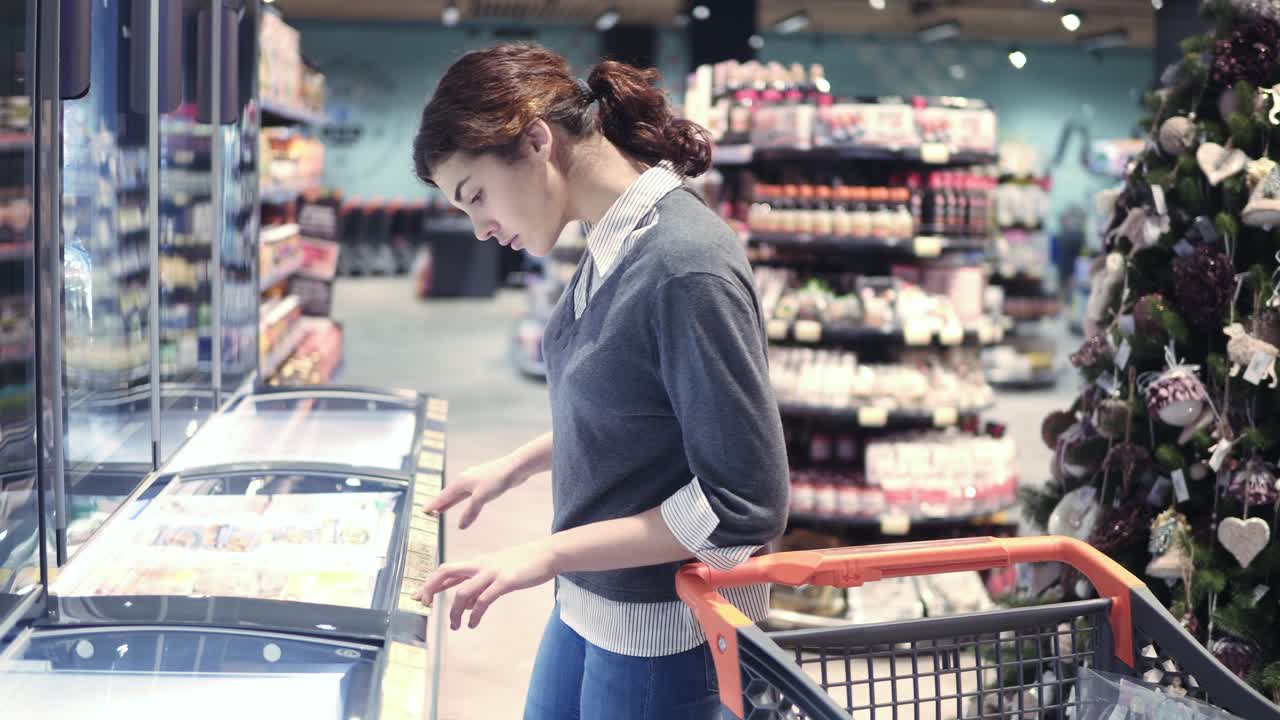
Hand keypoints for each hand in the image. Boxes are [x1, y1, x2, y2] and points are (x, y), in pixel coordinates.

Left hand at [411, 538, 556, 629]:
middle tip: (424, 604)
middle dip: (430, 587)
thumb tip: (464, 605)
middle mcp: (480, 565)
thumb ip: (480, 585)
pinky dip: (475, 615)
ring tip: (455, 626)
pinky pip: (483, 600)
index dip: (431, 582)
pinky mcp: (505, 581)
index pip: (448, 570)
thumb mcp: (498, 571)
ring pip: (462, 592)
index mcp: (478, 562)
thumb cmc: (525, 563)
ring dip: (454, 612)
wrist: (548, 554)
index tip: (418, 595)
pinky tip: (473, 624)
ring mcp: (492, 572)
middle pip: (446, 572)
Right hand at [424, 454, 521, 529]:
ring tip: (442, 509)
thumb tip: (461, 526)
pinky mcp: (483, 482)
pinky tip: (465, 502)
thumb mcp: (481, 498)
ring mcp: (474, 480)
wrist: (515, 467)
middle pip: (448, 494)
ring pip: (458, 493)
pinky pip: (467, 493)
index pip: (443, 496)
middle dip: (439, 503)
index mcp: (460, 482)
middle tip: (429, 512)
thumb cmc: (497, 479)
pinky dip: (462, 499)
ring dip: (450, 502)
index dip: (433, 504)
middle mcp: (465, 480)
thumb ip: (470, 512)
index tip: (423, 511)